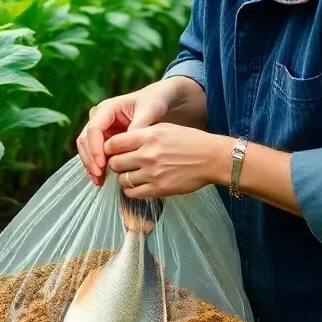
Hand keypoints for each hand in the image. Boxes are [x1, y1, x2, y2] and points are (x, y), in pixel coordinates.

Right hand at [75, 84, 176, 185]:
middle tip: (99, 176)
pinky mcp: (103, 139)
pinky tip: (101, 179)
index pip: (93, 129)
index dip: (95, 148)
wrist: (156, 101)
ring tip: (99, 181)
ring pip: (86, 148)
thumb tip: (126, 146)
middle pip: (85, 140)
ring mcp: (99, 129)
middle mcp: (98, 118)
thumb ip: (138, 126)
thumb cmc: (153, 103)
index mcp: (107, 109)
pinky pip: (94, 153)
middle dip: (90, 159)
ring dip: (90, 165)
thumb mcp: (149, 111)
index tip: (102, 165)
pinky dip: (96, 166)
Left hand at [104, 123, 231, 198]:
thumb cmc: (189, 141)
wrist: (212, 158)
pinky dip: (131, 190)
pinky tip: (138, 185)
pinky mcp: (159, 189)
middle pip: (114, 163)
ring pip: (121, 179)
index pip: (113, 143)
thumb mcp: (164, 128)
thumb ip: (141, 133)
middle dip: (115, 164)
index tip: (113, 151)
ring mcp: (152, 173)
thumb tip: (120, 142)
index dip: (109, 148)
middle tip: (122, 164)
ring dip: (123, 178)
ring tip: (131, 175)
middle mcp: (147, 154)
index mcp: (148, 135)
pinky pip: (132, 193)